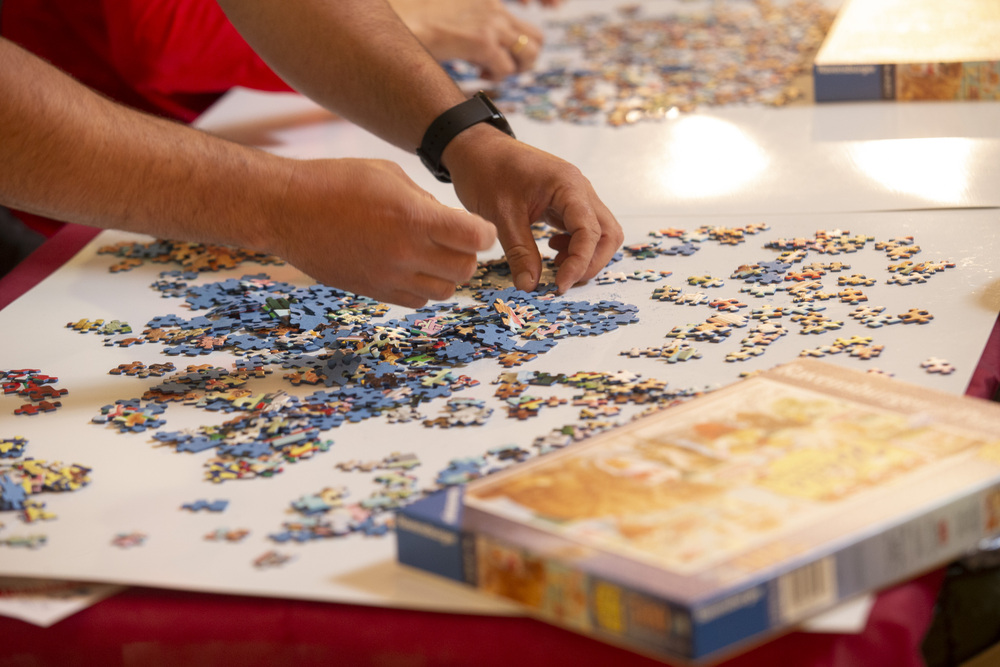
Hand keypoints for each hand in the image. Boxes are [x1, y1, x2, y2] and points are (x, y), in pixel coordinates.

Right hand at [267, 158, 495, 306]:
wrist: (287, 210)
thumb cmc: (336, 181)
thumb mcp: (389, 175)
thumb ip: (424, 201)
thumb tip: (445, 223)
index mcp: (414, 217)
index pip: (475, 239)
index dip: (484, 233)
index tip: (476, 227)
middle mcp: (406, 252)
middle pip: (465, 270)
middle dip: (467, 255)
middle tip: (454, 240)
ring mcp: (389, 276)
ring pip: (444, 291)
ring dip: (446, 274)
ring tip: (431, 254)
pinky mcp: (373, 291)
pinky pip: (416, 301)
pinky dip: (423, 287)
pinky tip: (410, 267)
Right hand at [389, 0, 544, 79]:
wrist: (401, 19)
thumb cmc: (417, 19)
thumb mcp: (451, 15)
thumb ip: (469, 22)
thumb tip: (471, 44)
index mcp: (488, 0)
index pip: (528, 6)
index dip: (544, 10)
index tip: (553, 12)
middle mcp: (494, 8)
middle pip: (535, 37)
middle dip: (524, 57)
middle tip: (504, 66)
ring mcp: (490, 24)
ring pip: (528, 54)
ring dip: (515, 69)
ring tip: (491, 72)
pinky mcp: (481, 42)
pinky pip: (505, 69)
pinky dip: (496, 78)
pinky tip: (479, 76)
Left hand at [445, 126, 622, 293]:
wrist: (475, 148)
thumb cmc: (486, 171)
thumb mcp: (501, 216)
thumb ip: (519, 253)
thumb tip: (530, 286)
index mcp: (568, 186)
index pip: (590, 232)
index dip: (579, 264)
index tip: (558, 286)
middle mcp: (579, 189)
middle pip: (607, 233)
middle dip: (590, 263)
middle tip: (562, 281)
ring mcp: (574, 195)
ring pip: (599, 232)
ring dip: (584, 256)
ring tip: (555, 266)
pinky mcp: (564, 202)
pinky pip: (582, 228)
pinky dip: (574, 246)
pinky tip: (550, 251)